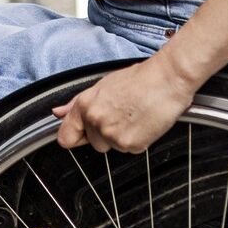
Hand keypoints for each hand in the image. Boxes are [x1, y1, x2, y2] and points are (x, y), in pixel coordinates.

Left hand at [52, 57, 198, 153]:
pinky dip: (138, 140)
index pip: (65, 136)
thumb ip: (77, 104)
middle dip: (106, 134)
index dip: (75, 136)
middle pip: (93, 143)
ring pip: (112, 147)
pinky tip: (144, 123)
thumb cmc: (140, 78)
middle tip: (122, 115)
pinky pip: (130, 150)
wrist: (168, 78)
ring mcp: (113, 134)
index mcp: (85, 105)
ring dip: (122, 137)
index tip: (81, 135)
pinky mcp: (131, 144)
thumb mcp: (103, 85)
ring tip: (134, 116)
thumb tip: (58, 112)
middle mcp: (96, 120)